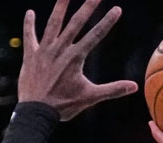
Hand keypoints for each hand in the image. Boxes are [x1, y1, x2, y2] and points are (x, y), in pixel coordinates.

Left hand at [18, 0, 136, 120]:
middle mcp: (60, 49)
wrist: (36, 112)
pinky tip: (29, 12)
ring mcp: (44, 50)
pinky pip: (28, 36)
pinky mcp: (30, 55)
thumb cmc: (63, 106)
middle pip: (76, 23)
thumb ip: (113, 90)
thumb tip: (134, 87)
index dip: (107, 22)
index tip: (117, 9)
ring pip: (53, 23)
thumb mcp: (90, 98)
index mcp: (75, 58)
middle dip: (88, 6)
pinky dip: (29, 24)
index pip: (95, 35)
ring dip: (60, 7)